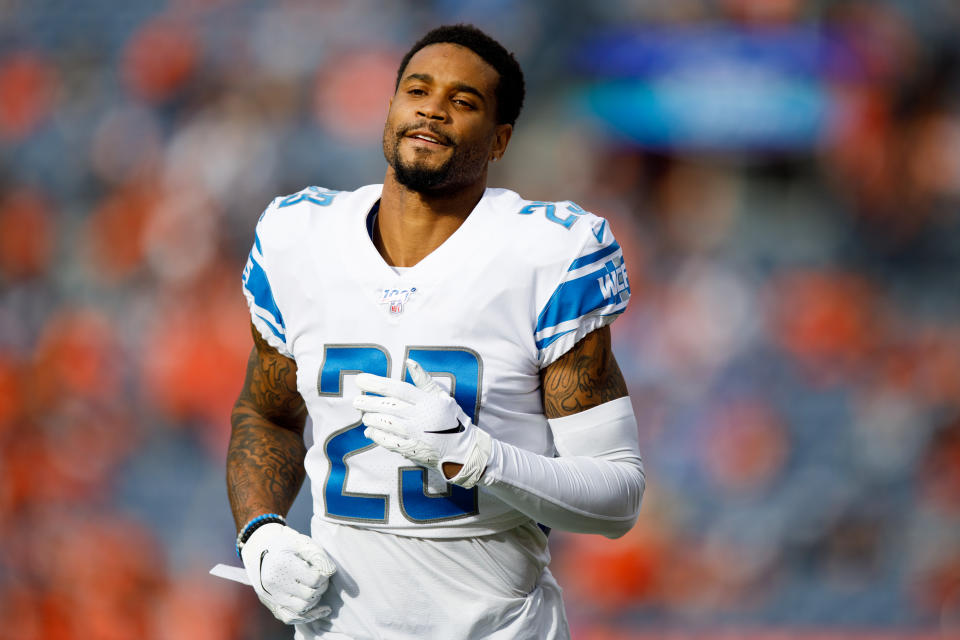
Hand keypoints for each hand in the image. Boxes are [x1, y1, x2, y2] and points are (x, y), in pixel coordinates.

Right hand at [240, 522, 335, 624]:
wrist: (258, 546)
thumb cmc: (283, 541)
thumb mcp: (301, 541)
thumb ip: (318, 555)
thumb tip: (330, 572)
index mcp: (282, 565)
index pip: (314, 580)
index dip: (323, 576)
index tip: (322, 570)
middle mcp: (274, 583)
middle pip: (309, 595)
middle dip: (321, 588)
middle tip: (321, 579)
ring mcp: (271, 595)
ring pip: (301, 608)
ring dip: (314, 600)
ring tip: (316, 589)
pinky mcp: (270, 602)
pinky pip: (290, 617)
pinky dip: (307, 615)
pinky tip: (321, 609)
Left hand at [353, 358, 491, 487]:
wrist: (463, 450)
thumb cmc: (452, 420)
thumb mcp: (442, 397)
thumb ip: (424, 380)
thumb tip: (409, 361)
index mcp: (427, 401)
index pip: (397, 389)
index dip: (377, 383)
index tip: (361, 380)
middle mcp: (419, 417)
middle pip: (388, 406)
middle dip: (368, 402)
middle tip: (356, 400)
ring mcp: (414, 434)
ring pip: (385, 423)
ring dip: (371, 418)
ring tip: (364, 414)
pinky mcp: (411, 449)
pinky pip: (388, 441)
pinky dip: (376, 436)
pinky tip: (370, 431)